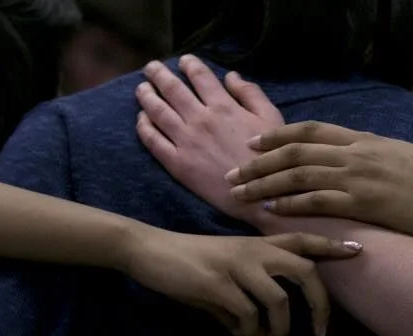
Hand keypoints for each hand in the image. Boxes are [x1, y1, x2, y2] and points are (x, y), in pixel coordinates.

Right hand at [122, 226, 362, 335]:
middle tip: (320, 335)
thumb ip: (249, 295)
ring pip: (279, 302)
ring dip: (278, 331)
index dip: (331, 246)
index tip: (358, 251)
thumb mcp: (226, 271)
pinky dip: (247, 332)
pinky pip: (247, 316)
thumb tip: (261, 333)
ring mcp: (237, 266)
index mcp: (258, 244)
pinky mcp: (217, 284)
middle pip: (305, 271)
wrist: (149, 250)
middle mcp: (254, 250)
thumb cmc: (190, 264)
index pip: (303, 239)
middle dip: (320, 306)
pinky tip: (234, 333)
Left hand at [135, 55, 283, 226]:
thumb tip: (231, 76)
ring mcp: (186, 142)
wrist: (260, 196)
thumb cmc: (271, 158)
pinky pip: (153, 141)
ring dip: (147, 96)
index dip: (189, 64)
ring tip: (141, 88)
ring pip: (158, 111)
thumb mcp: (271, 119)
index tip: (183, 60)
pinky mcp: (177, 164)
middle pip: (172, 89)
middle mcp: (200, 120)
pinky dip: (144, 126)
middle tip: (151, 67)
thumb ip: (251, 94)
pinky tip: (141, 119)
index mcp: (224, 106)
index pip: (200, 76)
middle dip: (159, 74)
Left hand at [226, 122, 412, 237]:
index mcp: (363, 139)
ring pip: (299, 175)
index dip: (277, 135)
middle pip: (295, 152)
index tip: (253, 143)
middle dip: (259, 162)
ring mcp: (359, 177)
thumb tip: (348, 150)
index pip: (310, 130)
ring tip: (241, 195)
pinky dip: (291, 205)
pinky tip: (272, 211)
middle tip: (234, 173)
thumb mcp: (398, 154)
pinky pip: (318, 201)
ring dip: (265, 185)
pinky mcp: (363, 203)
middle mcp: (356, 153)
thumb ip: (369, 150)